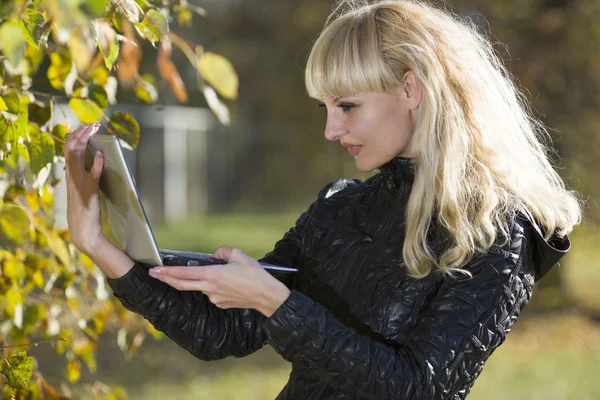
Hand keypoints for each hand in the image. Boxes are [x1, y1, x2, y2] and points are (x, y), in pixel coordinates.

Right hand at [64, 123, 105, 255]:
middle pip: (70, 149)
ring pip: (76, 158)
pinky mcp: (89, 194)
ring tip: (94, 130)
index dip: (76, 136)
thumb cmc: (86, 211)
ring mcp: (79, 185)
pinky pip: (92, 177)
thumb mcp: (82, 189)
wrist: (84, 233)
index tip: (87, 126)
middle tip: (93, 124)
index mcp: (70, 176)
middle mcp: (72, 178)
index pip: (68, 150)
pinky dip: (97, 165)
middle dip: (81, 133)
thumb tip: (96, 158)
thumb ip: (86, 174)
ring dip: (85, 142)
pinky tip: (102, 155)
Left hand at [148, 247, 290, 316]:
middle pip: (181, 284)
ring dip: (202, 280)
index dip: (167, 272)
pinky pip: (211, 293)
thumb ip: (223, 252)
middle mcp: (210, 288)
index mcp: (212, 274)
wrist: (266, 295)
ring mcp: (214, 298)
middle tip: (155, 273)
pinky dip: (213, 286)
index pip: (184, 273)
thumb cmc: (255, 274)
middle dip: (166, 279)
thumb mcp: (239, 255)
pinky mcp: (220, 303)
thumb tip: (215, 255)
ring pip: (200, 287)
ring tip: (224, 274)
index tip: (155, 270)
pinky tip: (228, 283)